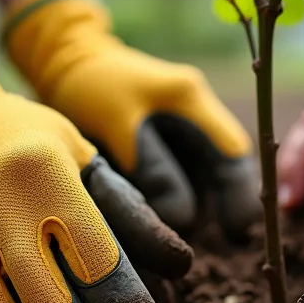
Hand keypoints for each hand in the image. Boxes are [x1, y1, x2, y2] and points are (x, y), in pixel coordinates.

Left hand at [3, 0, 258, 238]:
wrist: (62, 60)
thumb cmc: (88, 86)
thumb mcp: (118, 123)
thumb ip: (151, 167)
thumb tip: (182, 219)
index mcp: (191, 100)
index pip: (234, 153)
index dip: (242, 194)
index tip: (235, 232)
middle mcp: (195, 115)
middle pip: (223, 170)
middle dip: (216, 206)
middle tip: (193, 242)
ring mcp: (180, 129)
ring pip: (201, 179)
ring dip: (192, 207)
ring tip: (169, 236)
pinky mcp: (161, 142)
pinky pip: (177, 178)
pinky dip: (171, 201)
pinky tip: (155, 220)